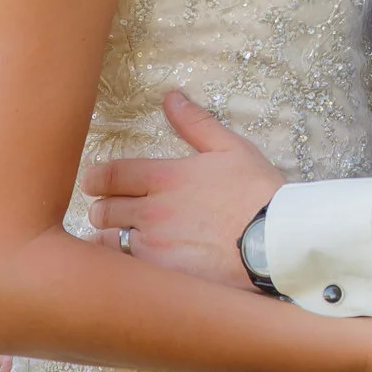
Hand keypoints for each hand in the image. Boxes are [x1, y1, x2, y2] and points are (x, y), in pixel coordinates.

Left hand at [81, 92, 286, 290]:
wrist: (276, 240)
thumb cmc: (257, 192)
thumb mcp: (232, 148)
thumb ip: (196, 123)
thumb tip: (171, 97)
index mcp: (165, 177)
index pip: (108, 175)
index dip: (95, 179)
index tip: (95, 184)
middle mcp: (151, 210)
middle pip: (102, 209)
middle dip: (102, 208)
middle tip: (112, 211)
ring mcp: (154, 245)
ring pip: (106, 241)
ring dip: (108, 238)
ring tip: (119, 240)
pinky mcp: (161, 273)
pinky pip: (124, 269)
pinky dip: (122, 264)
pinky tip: (134, 264)